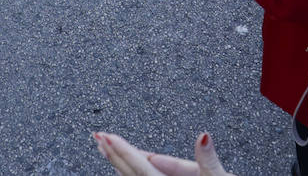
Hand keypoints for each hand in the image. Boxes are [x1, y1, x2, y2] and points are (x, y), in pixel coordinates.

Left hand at [94, 132, 234, 175]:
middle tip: (98, 137)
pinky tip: (124, 171)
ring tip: (105, 150)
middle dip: (115, 154)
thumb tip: (203, 136)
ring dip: (119, 164)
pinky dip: (131, 175)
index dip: (124, 151)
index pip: (143, 168)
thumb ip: (208, 161)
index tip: (108, 136)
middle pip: (132, 175)